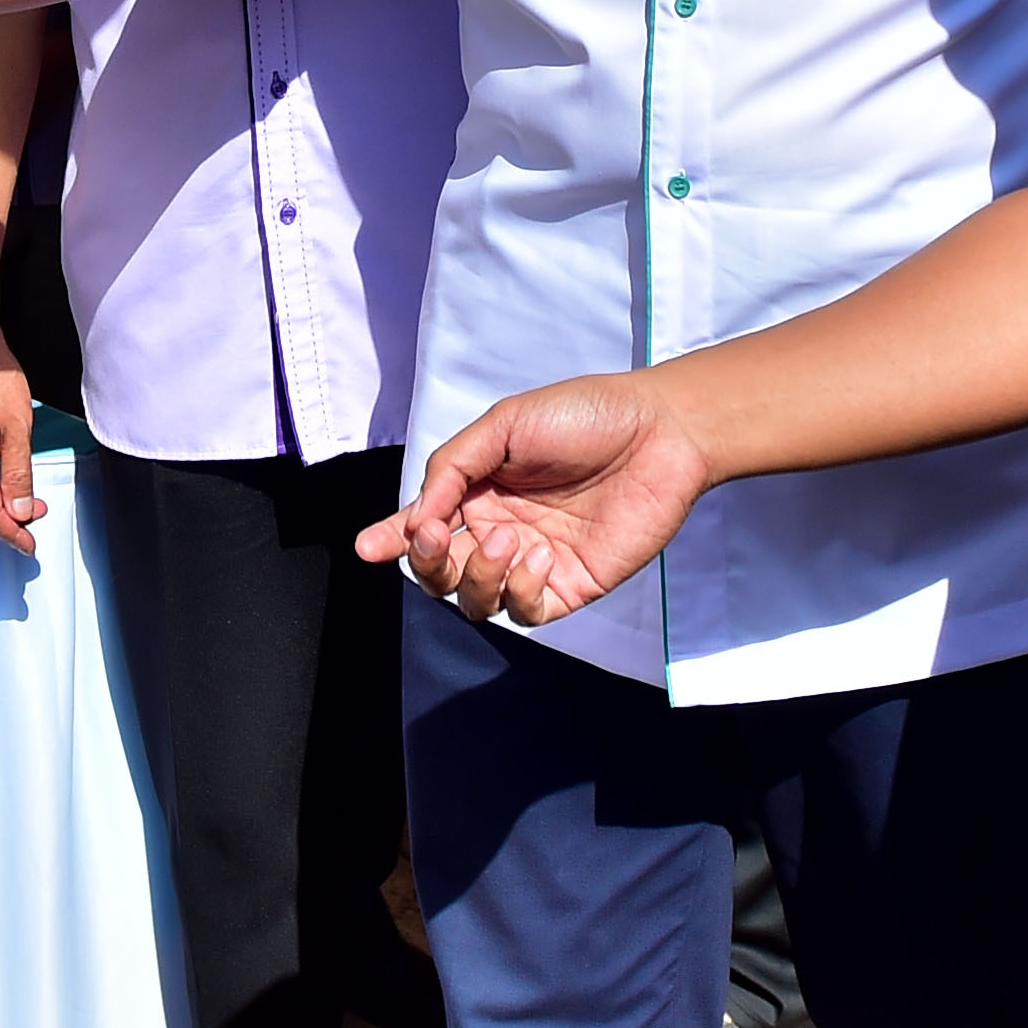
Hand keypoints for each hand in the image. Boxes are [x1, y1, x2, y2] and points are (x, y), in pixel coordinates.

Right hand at [354, 375, 709, 623]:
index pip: (423, 525)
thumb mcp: (504, 425)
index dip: (392, 539)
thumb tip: (415, 513)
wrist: (659, 431)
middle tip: (434, 536)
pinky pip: (526, 611)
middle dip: (426, 560)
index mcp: (479, 491)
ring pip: (476, 598)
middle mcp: (500, 529)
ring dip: (476, 573)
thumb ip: (452, 467)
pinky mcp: (570, 585)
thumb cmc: (584, 416)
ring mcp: (534, 562)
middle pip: (440, 571)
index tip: (368, 547)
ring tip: (506, 538)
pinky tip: (540, 555)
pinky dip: (521, 589)